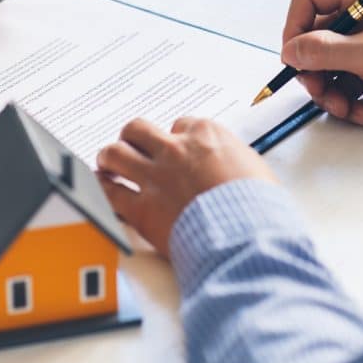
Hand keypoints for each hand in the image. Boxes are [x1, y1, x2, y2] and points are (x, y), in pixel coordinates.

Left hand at [97, 117, 276, 257]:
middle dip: (133, 138)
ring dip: (110, 156)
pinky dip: (102, 188)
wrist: (249, 237)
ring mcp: (155, 178)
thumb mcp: (255, 170)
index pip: (181, 125)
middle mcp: (176, 150)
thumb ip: (232, 160)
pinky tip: (101, 187)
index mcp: (206, 136)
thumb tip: (229, 167)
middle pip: (139, 130)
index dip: (176, 138)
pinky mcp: (142, 209)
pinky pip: (110, 193)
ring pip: (116, 152)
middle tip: (132, 147)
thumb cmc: (260, 208)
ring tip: (108, 163)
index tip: (176, 148)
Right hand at [281, 0, 362, 123]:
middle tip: (319, 91)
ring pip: (323, 68)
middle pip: (310, 41)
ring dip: (328, 93)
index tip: (293, 58)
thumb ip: (325, 52)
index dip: (294, 29)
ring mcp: (362, 44)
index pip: (306, 2)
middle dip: (312, 71)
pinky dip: (346, 102)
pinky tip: (362, 112)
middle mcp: (357, 16)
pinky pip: (341, 85)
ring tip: (344, 108)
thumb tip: (289, 52)